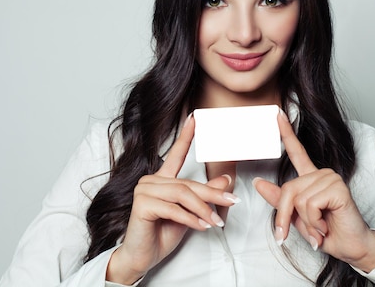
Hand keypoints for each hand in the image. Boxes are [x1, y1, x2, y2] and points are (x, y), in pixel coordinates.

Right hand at [106, 114, 238, 283]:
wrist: (142, 256)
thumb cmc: (162, 233)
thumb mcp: (190, 213)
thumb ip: (204, 195)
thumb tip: (226, 179)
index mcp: (162, 179)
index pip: (176, 154)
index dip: (186, 135)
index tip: (194, 118)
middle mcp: (151, 180)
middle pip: (188, 184)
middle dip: (213, 194)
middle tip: (232, 201)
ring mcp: (144, 190)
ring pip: (183, 195)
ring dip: (203, 210)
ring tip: (216, 222)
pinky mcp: (142, 204)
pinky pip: (173, 209)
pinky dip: (191, 219)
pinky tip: (202, 227)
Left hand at [253, 111, 374, 272]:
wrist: (352, 247)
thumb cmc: (328, 233)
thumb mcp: (298, 218)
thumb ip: (280, 200)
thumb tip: (258, 182)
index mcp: (312, 178)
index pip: (297, 151)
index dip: (286, 132)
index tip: (277, 114)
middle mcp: (322, 174)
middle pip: (288, 189)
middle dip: (286, 216)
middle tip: (293, 233)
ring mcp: (331, 179)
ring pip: (298, 199)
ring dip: (305, 222)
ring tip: (319, 228)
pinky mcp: (338, 188)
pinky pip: (310, 204)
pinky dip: (314, 222)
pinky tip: (325, 226)